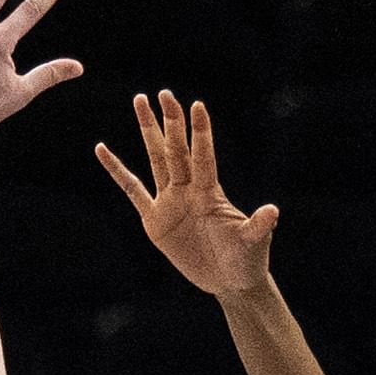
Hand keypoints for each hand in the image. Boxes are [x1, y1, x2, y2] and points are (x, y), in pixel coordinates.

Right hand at [93, 90, 275, 297]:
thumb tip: (273, 212)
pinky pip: (132, 190)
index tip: (197, 105)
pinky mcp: (154, 219)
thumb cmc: (247, 260)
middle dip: (171, 122)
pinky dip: (117, 170)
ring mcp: (170, 202)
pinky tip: (102, 149)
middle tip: (164, 93)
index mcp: (211, 193)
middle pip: (177, 150)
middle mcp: (189, 191)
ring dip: (148, 131)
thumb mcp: (253, 242)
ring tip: (140, 100)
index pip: (204, 157)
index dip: (201, 133)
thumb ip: (258, 226)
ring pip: (156, 159)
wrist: (230, 281)